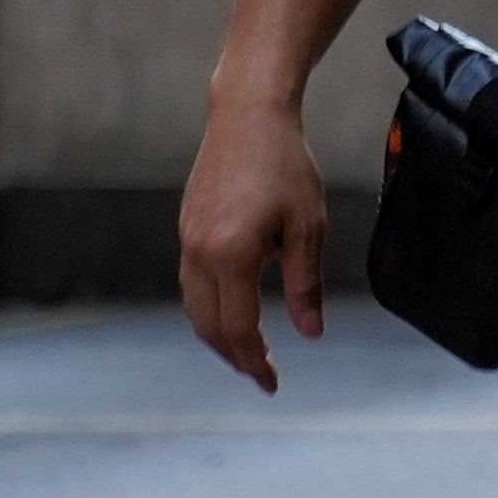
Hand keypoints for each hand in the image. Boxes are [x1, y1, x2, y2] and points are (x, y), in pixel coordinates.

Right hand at [178, 83, 328, 392]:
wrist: (247, 114)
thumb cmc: (286, 165)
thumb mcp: (307, 226)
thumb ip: (305, 284)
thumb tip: (311, 334)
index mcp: (231, 256)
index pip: (239, 329)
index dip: (256, 362)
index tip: (272, 384)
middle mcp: (199, 252)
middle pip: (209, 326)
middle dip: (234, 356)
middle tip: (261, 374)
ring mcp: (187, 238)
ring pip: (194, 306)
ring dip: (218, 335)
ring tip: (246, 350)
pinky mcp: (186, 226)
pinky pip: (191, 282)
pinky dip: (209, 307)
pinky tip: (232, 308)